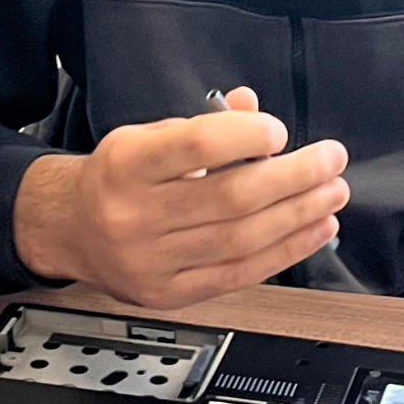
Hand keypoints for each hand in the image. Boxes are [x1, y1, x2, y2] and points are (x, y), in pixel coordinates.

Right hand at [14, 85, 349, 307]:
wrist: (72, 229)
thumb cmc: (118, 177)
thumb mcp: (147, 135)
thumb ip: (203, 124)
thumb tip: (252, 109)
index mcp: (126, 164)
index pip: (195, 146)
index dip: (245, 137)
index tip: (279, 131)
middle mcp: (135, 214)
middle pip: (230, 197)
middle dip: (294, 178)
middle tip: (330, 162)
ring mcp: (152, 261)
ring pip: (241, 239)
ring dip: (299, 216)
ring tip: (331, 195)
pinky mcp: (170, 294)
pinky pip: (239, 274)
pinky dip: (284, 252)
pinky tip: (313, 231)